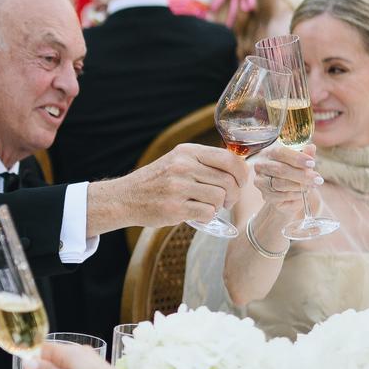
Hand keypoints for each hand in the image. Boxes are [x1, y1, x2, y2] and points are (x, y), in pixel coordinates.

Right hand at [99, 143, 246, 230]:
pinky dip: (208, 217)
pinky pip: (208, 213)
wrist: (126, 198)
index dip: (242, 173)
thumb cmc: (158, 181)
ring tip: (209, 207)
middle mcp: (183, 166)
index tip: (240, 182)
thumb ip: (204, 162)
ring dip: (219, 206)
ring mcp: (178, 187)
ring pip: (220, 198)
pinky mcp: (175, 208)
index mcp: (187, 152)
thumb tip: (240, 168)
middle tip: (227, 201)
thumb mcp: (178, 160)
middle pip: (228, 181)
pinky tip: (199, 215)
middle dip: (234, 194)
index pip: (228, 158)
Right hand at [251, 138, 320, 210]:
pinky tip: (303, 193)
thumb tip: (311, 147)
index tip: (312, 163)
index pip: (280, 153)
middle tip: (317, 178)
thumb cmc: (294, 173)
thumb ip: (305, 155)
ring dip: (299, 185)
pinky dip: (294, 195)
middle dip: (301, 174)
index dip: (297, 158)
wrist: (288, 194)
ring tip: (313, 186)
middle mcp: (261, 166)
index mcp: (269, 153)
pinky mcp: (265, 196)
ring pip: (280, 184)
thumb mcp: (302, 163)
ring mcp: (261, 182)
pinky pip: (281, 196)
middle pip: (280, 169)